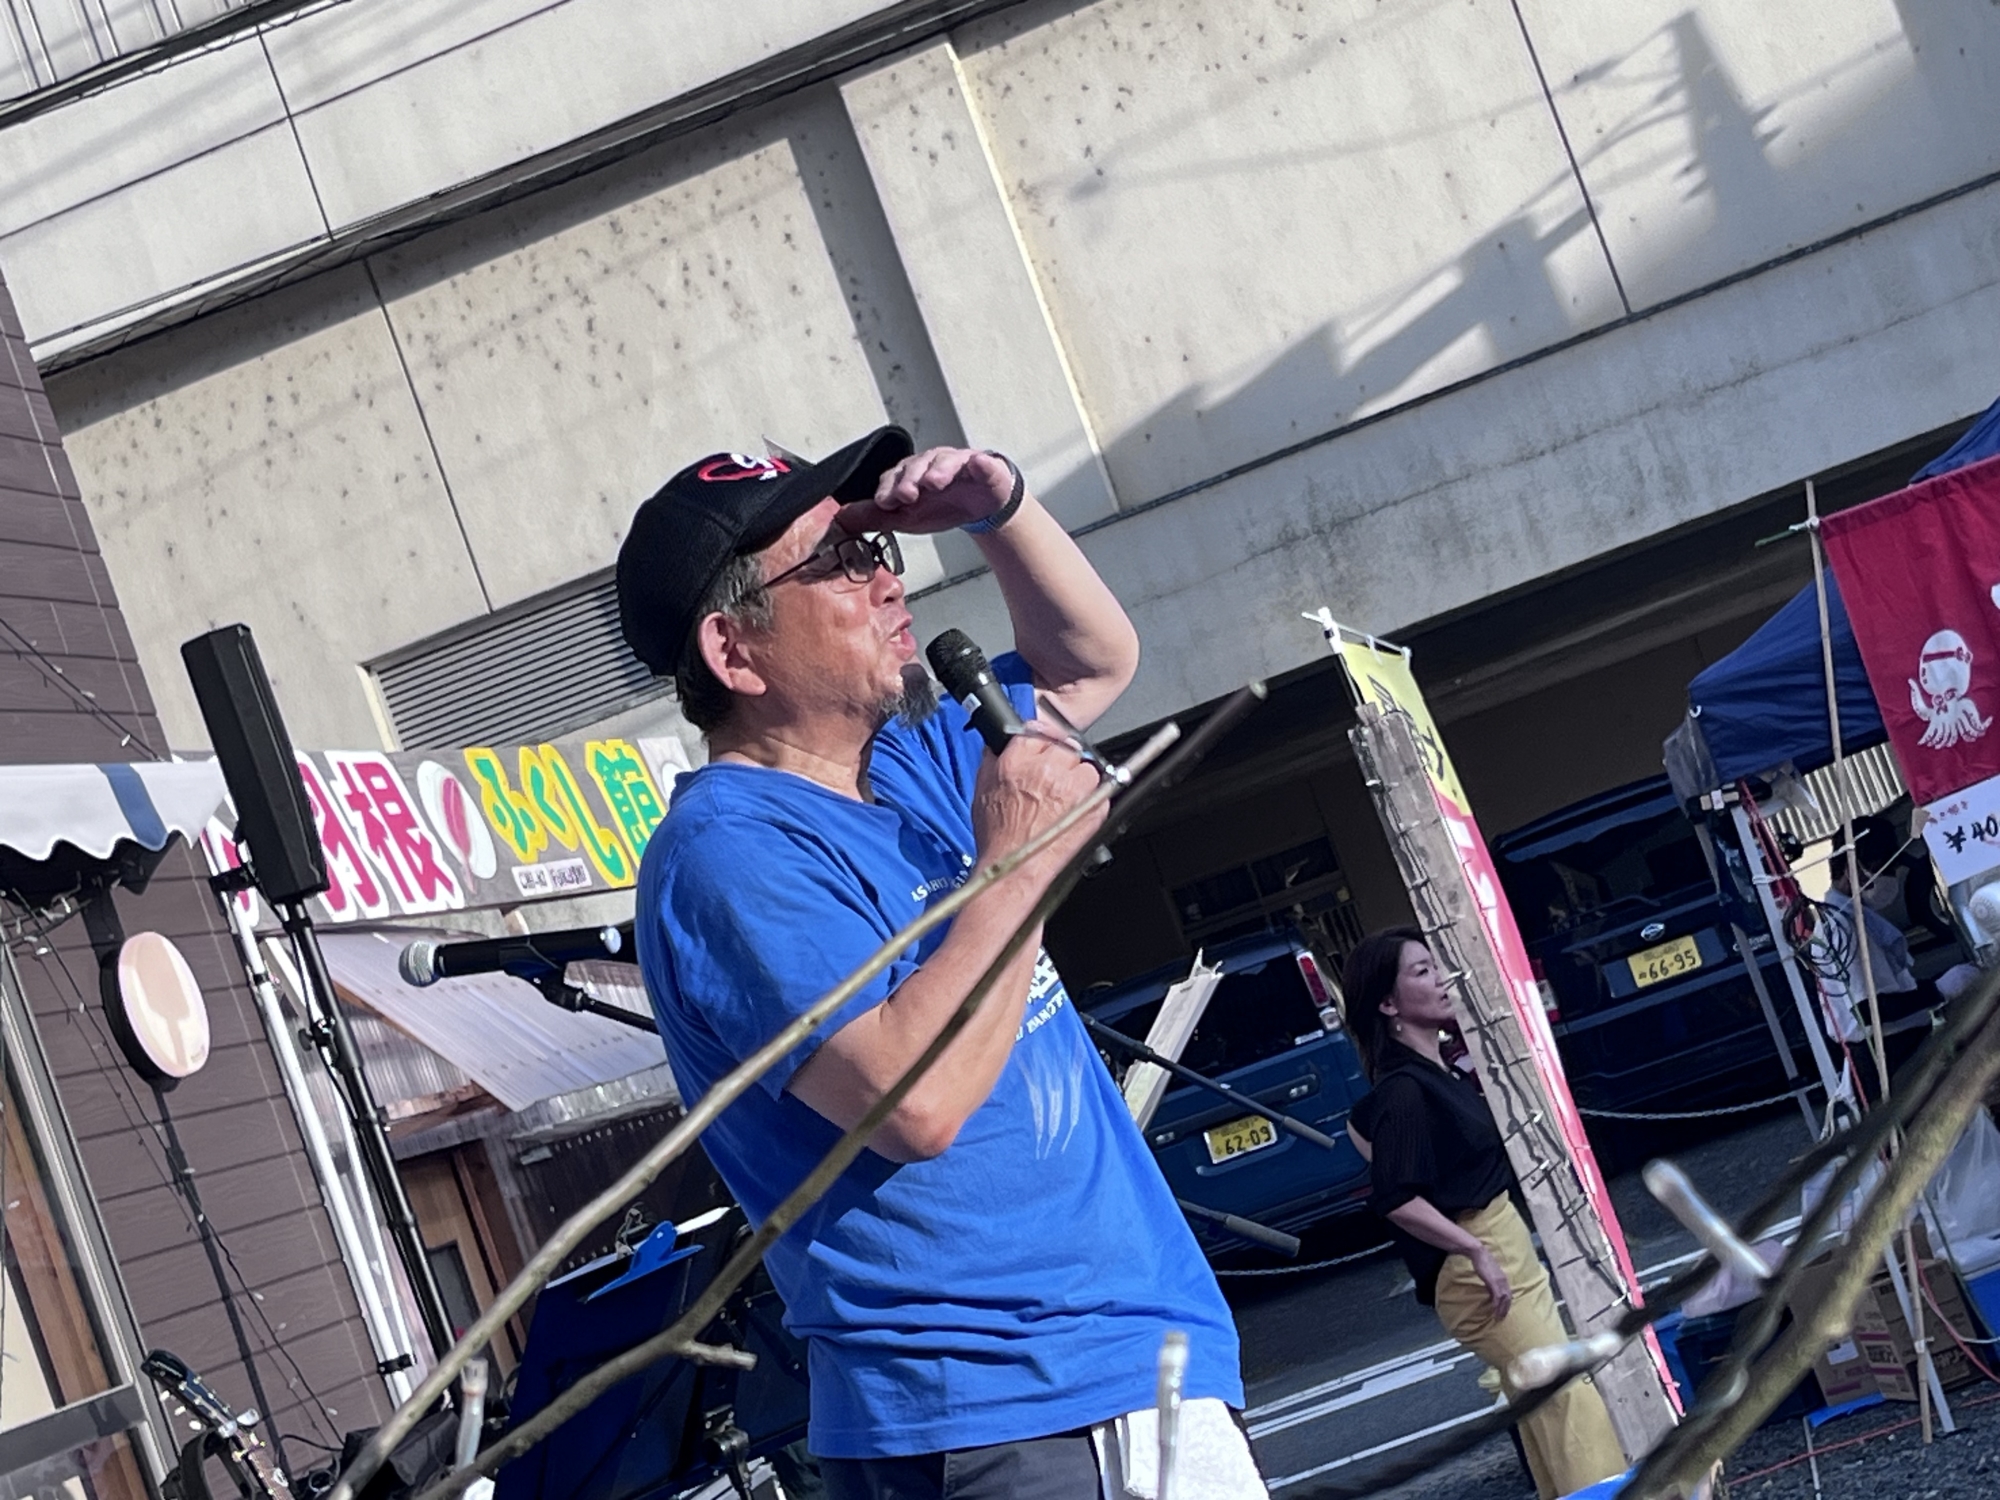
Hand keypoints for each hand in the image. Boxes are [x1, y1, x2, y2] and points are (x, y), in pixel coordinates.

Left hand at [837, 448, 1016, 535]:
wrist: (980, 506)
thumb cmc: (944, 505)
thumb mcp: (907, 517)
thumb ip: (878, 517)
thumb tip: (844, 518)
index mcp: (912, 474)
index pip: (895, 476)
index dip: (889, 488)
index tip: (886, 503)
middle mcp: (932, 464)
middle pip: (917, 465)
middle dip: (910, 479)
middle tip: (908, 494)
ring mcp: (958, 463)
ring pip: (946, 461)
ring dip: (939, 470)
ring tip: (936, 482)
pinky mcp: (985, 466)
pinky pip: (982, 462)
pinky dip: (981, 464)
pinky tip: (979, 466)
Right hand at [970, 728, 1105, 890]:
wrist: (1015, 869)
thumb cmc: (998, 838)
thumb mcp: (982, 789)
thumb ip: (994, 760)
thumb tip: (1001, 745)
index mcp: (1017, 761)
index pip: (1039, 730)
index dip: (1043, 741)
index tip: (1045, 747)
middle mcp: (1048, 769)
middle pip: (1067, 745)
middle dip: (1062, 759)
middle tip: (1053, 778)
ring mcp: (1074, 787)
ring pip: (1087, 765)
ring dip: (1079, 777)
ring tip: (1065, 798)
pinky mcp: (1095, 805)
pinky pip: (1101, 787)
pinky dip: (1092, 796)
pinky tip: (1074, 811)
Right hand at [1470, 1245, 1512, 1320]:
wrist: (1479, 1253)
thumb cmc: (1483, 1261)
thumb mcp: (1489, 1273)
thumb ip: (1492, 1281)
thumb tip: (1491, 1288)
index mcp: (1503, 1278)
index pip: (1508, 1293)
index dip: (1507, 1303)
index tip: (1504, 1310)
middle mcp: (1504, 1281)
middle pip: (1508, 1298)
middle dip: (1506, 1308)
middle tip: (1502, 1317)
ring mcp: (1500, 1282)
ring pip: (1504, 1299)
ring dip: (1502, 1308)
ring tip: (1498, 1316)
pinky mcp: (1494, 1282)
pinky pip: (1498, 1296)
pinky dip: (1497, 1304)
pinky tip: (1494, 1309)